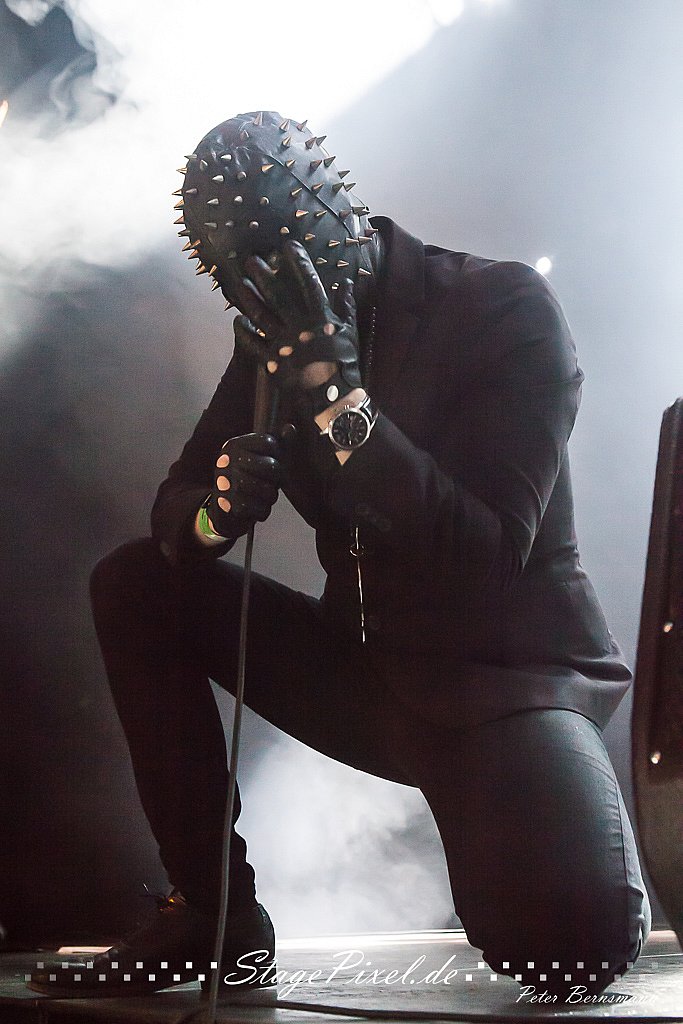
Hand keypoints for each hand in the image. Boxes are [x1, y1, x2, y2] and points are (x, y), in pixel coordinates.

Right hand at [204, 433, 281, 538]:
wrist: (225, 508)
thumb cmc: (249, 477)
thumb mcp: (263, 457)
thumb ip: (280, 443)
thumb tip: (290, 428)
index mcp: (234, 445)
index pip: (269, 443)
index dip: (278, 454)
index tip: (273, 461)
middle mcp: (227, 461)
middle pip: (270, 466)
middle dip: (278, 477)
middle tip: (274, 481)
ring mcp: (225, 483)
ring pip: (266, 490)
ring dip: (271, 495)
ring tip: (267, 494)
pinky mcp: (228, 505)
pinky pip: (260, 509)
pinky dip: (262, 510)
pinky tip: (257, 506)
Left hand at [226, 241, 361, 411]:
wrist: (333, 399)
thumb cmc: (345, 365)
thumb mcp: (351, 333)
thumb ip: (346, 307)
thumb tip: (347, 284)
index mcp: (320, 318)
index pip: (308, 283)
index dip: (299, 263)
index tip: (289, 246)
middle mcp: (298, 327)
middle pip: (277, 295)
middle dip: (263, 275)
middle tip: (251, 260)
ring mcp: (283, 344)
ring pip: (261, 315)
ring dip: (249, 298)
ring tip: (239, 283)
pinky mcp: (272, 361)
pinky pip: (253, 344)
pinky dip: (244, 332)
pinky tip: (237, 320)